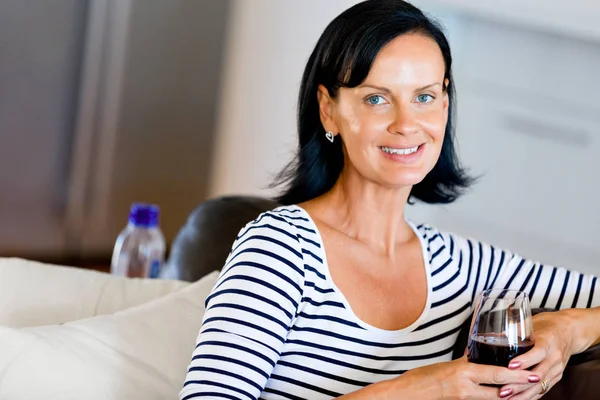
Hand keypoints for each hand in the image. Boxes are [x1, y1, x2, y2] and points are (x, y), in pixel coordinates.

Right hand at [399, 356, 540, 399]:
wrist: (407, 395)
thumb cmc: (421, 378)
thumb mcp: (446, 365)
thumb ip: (463, 361)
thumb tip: (475, 354)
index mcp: (462, 373)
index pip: (496, 374)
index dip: (517, 375)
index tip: (533, 374)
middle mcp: (466, 387)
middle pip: (501, 390)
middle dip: (520, 388)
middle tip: (536, 382)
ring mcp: (464, 398)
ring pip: (494, 398)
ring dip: (509, 395)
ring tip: (523, 390)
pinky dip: (493, 398)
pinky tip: (500, 395)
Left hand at [498, 310, 577, 398]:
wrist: (568, 331)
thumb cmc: (546, 326)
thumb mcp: (531, 324)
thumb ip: (514, 331)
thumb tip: (490, 336)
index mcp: (548, 341)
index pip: (538, 353)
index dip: (525, 360)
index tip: (510, 366)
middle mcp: (555, 357)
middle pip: (538, 374)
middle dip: (519, 384)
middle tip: (502, 390)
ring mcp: (557, 369)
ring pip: (541, 385)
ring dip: (523, 394)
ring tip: (506, 399)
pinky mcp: (557, 377)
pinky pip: (544, 389)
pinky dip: (530, 396)